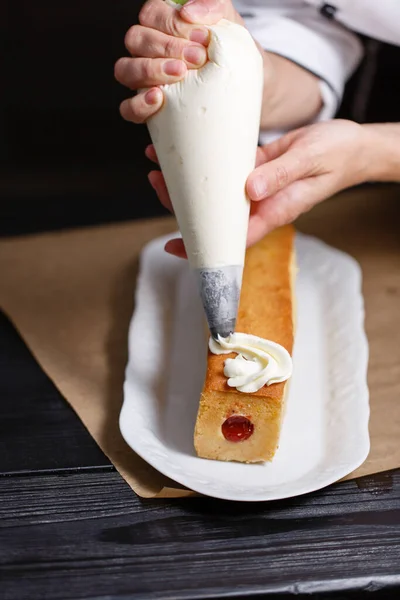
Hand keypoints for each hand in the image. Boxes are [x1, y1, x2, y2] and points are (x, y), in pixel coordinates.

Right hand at [114, 0, 242, 123]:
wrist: (241, 88)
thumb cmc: (229, 54)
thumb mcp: (228, 24)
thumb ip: (213, 7)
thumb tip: (188, 11)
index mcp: (162, 24)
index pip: (151, 14)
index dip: (172, 24)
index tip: (201, 37)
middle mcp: (148, 50)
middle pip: (135, 39)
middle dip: (166, 47)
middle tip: (197, 58)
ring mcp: (143, 79)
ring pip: (125, 70)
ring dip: (149, 71)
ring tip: (179, 74)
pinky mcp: (146, 108)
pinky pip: (129, 108)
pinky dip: (139, 105)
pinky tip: (158, 99)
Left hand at [146, 119, 370, 256]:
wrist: (352, 144)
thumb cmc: (337, 155)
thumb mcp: (310, 160)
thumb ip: (281, 175)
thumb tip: (249, 190)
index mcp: (274, 210)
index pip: (233, 237)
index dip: (203, 245)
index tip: (173, 247)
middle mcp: (261, 203)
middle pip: (215, 215)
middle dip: (183, 205)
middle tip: (157, 181)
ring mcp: (256, 186)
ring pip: (215, 193)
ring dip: (188, 182)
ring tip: (159, 163)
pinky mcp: (255, 168)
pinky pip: (224, 169)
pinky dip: (204, 162)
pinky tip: (185, 148)